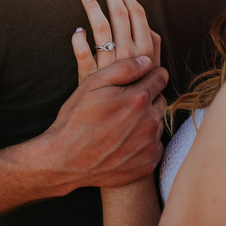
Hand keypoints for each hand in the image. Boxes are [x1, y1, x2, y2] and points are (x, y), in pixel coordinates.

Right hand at [42, 56, 168, 190]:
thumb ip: (123, 68)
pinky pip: (155, 147)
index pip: (160, 78)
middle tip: (125, 105)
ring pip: (157, 125)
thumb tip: (147, 61)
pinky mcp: (147, 164)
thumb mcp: (93, 84)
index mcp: (138, 98)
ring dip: (146, 122)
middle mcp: (149, 122)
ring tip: (121, 126)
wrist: (65, 160)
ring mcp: (149, 145)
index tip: (142, 80)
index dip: (151, 76)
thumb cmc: (76, 118)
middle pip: (160, 101)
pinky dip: (144, 144)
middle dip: (147, 99)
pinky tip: (124, 143)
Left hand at [72, 0, 160, 83]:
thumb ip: (152, 47)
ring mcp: (109, 66)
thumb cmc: (138, 91)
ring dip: (93, 9)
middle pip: (119, 17)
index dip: (130, 0)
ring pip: (100, 29)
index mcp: (146, 52)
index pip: (139, 17)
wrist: (122, 121)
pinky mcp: (90, 76)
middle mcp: (128, 56)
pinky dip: (78, 41)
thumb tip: (149, 26)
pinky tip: (77, 32)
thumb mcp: (152, 69)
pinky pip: (82, 53)